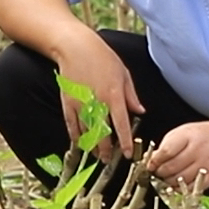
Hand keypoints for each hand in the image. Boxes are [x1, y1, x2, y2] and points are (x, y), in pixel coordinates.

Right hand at [55, 33, 143, 161]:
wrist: (75, 48)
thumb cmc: (102, 57)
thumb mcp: (123, 74)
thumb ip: (131, 96)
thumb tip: (140, 112)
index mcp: (113, 95)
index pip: (121, 124)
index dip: (124, 141)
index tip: (127, 154)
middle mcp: (97, 103)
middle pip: (102, 134)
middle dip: (106, 150)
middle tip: (109, 160)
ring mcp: (80, 104)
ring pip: (86, 132)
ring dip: (92, 146)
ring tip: (97, 155)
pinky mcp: (68, 102)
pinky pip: (71, 125)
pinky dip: (75, 136)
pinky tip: (80, 143)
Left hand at [146, 120, 208, 191]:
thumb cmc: (198, 136)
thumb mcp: (180, 134)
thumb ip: (165, 147)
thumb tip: (150, 160)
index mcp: (188, 136)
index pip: (167, 151)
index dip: (155, 161)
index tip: (150, 165)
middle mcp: (199, 149)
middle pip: (173, 167)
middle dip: (161, 173)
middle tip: (157, 173)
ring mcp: (207, 164)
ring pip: (182, 179)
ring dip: (170, 182)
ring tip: (166, 179)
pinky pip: (194, 187)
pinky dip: (182, 189)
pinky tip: (177, 185)